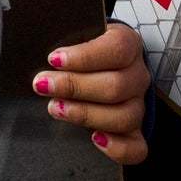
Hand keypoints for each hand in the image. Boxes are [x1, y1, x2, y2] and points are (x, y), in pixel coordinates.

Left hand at [37, 21, 148, 163]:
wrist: (98, 64)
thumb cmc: (82, 48)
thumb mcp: (77, 33)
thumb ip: (65, 36)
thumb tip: (43, 48)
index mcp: (128, 44)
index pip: (116, 49)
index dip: (85, 56)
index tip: (54, 59)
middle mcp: (137, 76)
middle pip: (116, 86)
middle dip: (74, 86)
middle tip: (42, 85)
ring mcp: (137, 105)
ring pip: (124, 116)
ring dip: (86, 114)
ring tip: (55, 108)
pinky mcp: (133, 132)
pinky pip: (136, 147)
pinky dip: (117, 148)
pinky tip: (94, 140)